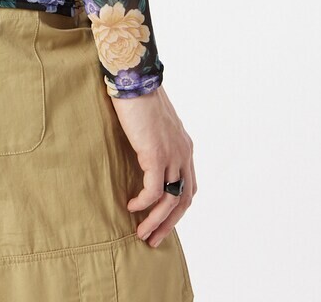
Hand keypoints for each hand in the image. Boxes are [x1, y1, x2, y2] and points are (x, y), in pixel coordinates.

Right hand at [110, 85, 196, 247]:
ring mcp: (172, 154)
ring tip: (141, 233)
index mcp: (185, 147)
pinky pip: (153, 190)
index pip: (189, 187)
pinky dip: (144, 204)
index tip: (162, 222)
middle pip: (183, 199)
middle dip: (169, 223)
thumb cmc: (139, 99)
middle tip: (153, 240)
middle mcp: (184, 153)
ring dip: (156, 221)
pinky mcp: (156, 154)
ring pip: (170, 200)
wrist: (135, 80)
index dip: (177, 209)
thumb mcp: (154, 126)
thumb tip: (145, 159)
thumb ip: (156, 143)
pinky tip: (132, 207)